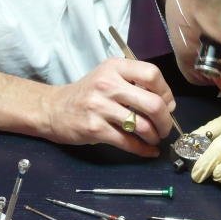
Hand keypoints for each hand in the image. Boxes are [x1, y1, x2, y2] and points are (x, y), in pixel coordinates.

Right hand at [40, 57, 175, 156]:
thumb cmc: (87, 94)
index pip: (152, 74)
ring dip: (154, 136)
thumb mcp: (108, 76)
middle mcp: (107, 84)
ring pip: (142, 125)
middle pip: (153, 103)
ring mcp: (100, 107)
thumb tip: (167, 104)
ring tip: (154, 138)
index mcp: (114, 68)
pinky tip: (148, 151)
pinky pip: (128, 142)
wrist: (53, 109)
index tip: (167, 104)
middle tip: (164, 127)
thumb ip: (134, 83)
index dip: (166, 92)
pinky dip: (143, 150)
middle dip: (165, 120)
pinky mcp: (95, 129)